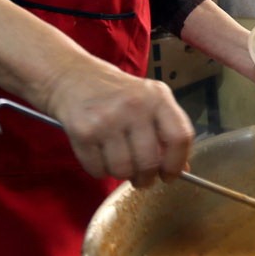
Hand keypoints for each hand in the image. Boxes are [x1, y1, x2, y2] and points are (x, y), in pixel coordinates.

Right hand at [43, 58, 194, 188]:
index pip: (179, 138)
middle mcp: (134, 106)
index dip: (176, 164)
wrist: (72, 77)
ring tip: (119, 161)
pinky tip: (99, 155)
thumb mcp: (148, 101)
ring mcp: (107, 120)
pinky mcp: (83, 132)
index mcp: (157, 97)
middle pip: (149, 162)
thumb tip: (182, 167)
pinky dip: (100, 170)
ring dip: (121, 174)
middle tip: (141, 177)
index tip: (170, 175)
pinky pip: (98, 170)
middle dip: (146, 178)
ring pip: (123, 170)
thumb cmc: (117, 93)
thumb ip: (167, 130)